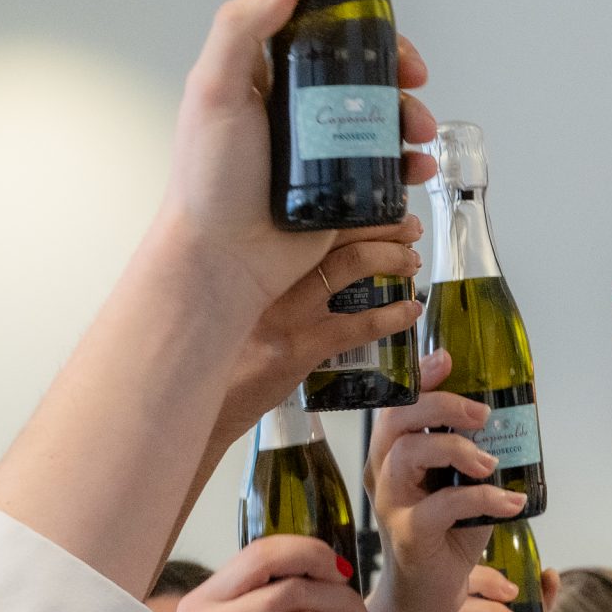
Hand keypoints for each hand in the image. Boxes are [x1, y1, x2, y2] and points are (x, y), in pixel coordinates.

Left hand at [157, 0, 435, 309]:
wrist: (226, 258)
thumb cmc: (209, 180)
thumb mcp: (213, 91)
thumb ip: (240, 29)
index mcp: (268, 71)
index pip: (315, 13)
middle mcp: (300, 101)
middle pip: (365, 61)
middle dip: (400, 59)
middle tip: (413, 72)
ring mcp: (326, 141)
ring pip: (386, 109)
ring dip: (414, 112)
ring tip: (416, 130)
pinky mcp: (347, 182)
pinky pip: (393, 161)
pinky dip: (414, 160)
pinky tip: (417, 166)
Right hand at [206, 216, 423, 455]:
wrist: (199, 406)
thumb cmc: (220, 355)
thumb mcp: (238, 304)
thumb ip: (267, 279)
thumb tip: (311, 257)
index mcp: (248, 259)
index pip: (306, 217)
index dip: (352, 206)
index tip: (382, 205)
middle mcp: (262, 274)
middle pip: (331, 231)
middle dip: (381, 225)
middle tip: (409, 227)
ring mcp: (282, 312)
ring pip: (348, 265)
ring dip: (390, 258)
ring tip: (411, 263)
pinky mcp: (296, 349)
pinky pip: (357, 325)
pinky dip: (392, 315)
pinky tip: (409, 311)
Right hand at [368, 352, 518, 611]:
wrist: (429, 598)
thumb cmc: (447, 537)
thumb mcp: (464, 487)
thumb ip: (477, 455)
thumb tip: (516, 419)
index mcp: (395, 456)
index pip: (397, 405)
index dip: (421, 379)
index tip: (449, 360)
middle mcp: (385, 475)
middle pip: (397, 420)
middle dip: (441, 405)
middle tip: (482, 415)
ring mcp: (392, 505)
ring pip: (409, 454)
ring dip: (458, 449)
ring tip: (492, 463)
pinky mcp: (409, 536)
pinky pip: (441, 505)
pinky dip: (483, 499)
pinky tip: (510, 504)